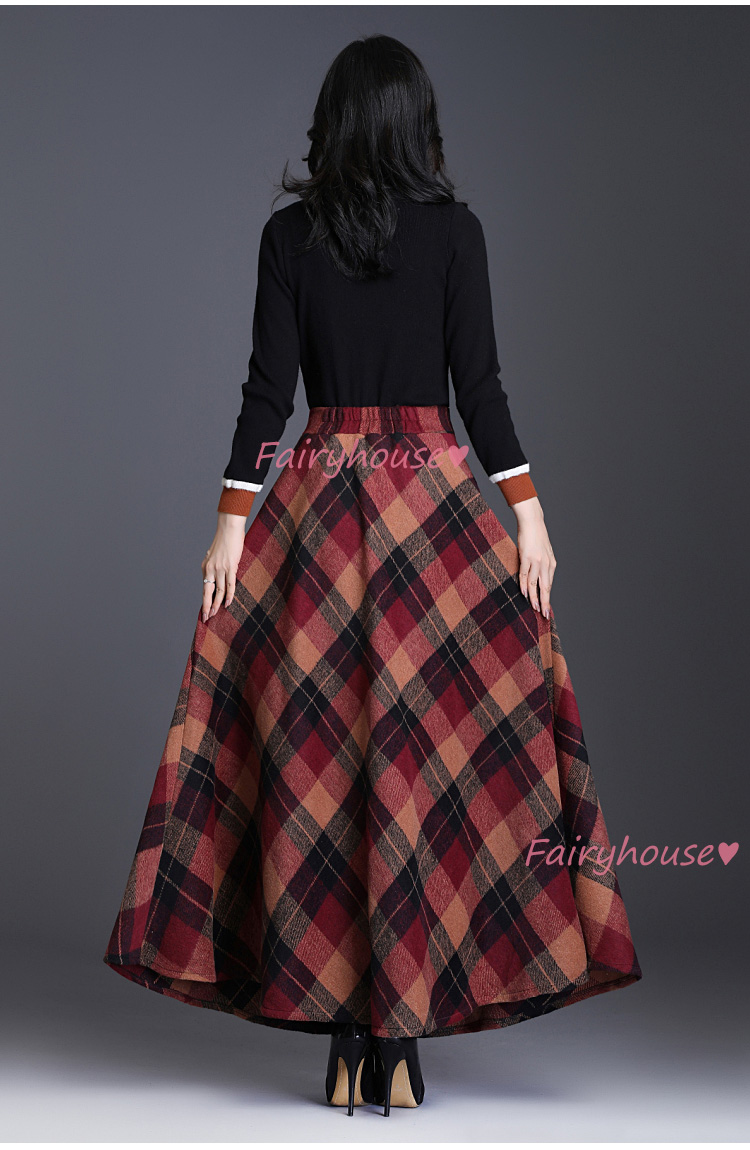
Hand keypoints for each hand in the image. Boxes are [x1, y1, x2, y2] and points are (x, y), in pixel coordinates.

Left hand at [201, 512, 246, 622]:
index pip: (205, 587)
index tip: (204, 611)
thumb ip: (215, 566)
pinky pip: (229, 585)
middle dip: (207, 606)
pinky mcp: (230, 566)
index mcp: (205, 566)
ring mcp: (220, 568)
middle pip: (208, 592)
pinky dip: (229, 595)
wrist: (229, 527)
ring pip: (219, 591)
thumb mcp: (216, 555)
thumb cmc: (225, 540)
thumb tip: (218, 576)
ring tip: (216, 614)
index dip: (204, 600)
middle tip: (206, 618)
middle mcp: (210, 569)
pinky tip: (228, 603)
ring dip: (217, 604)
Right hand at [512, 496, 556, 618]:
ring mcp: (537, 561)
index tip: (547, 610)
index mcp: (551, 564)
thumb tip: (535, 580)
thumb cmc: (536, 537)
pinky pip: (525, 574)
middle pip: (545, 588)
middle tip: (544, 615)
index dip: (547, 599)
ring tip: (534, 608)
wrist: (532, 522)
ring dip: (534, 597)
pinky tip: (524, 593)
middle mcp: (546, 564)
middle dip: (544, 602)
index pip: (549, 586)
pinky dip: (525, 584)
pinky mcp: (527, 557)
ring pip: (536, 583)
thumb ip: (541, 566)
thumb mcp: (542, 553)